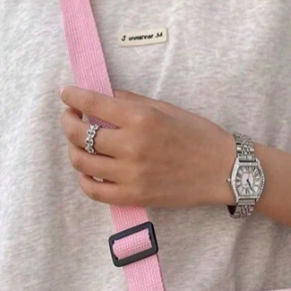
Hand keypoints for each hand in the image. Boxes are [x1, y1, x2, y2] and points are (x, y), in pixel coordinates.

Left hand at [59, 86, 235, 207]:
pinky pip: (95, 191)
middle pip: (80, 134)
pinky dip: (85, 180)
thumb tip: (104, 97)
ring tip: (80, 144)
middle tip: (70, 118)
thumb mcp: (167, 108)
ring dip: (73, 149)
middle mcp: (133, 145)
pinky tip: (89, 171)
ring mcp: (131, 174)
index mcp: (142, 118)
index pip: (92, 103)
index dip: (72, 96)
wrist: (224, 171)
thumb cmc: (200, 136)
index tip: (66, 94)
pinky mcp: (135, 196)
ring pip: (82, 162)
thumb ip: (132, 101)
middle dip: (67, 122)